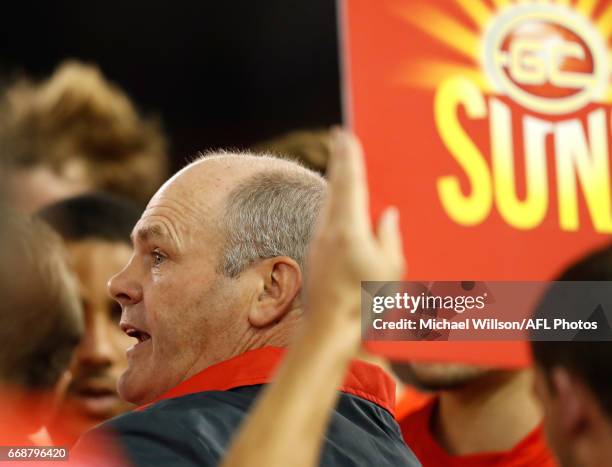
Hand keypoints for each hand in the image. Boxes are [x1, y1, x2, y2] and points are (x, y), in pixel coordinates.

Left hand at [304, 128, 404, 348]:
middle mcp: (328, 231)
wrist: (329, 330)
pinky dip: (333, 202)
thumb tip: (388, 215)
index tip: (344, 133)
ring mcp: (318, 243)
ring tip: (341, 164)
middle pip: (334, 186)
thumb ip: (389, 237)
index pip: (349, 183)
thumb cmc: (365, 303)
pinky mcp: (315, 254)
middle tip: (340, 138)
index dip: (348, 157)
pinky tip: (339, 205)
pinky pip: (325, 218)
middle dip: (338, 160)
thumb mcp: (389, 269)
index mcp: (349, 230)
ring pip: (327, 202)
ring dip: (335, 181)